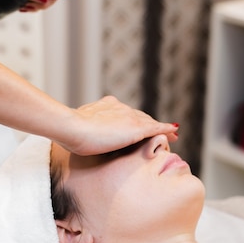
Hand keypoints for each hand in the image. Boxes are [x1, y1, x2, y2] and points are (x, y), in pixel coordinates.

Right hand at [58, 96, 178, 155]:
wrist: (72, 127)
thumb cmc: (68, 130)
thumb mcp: (76, 127)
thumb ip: (82, 128)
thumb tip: (73, 137)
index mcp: (106, 106)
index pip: (124, 114)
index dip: (133, 120)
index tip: (137, 125)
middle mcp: (120, 108)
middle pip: (140, 117)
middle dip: (150, 123)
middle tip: (160, 130)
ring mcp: (129, 117)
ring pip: (149, 123)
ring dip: (160, 128)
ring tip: (172, 135)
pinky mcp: (135, 129)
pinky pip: (156, 128)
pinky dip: (166, 129)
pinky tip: (175, 132)